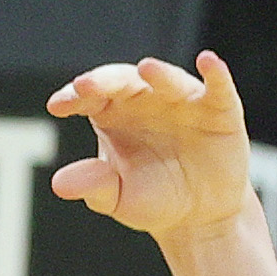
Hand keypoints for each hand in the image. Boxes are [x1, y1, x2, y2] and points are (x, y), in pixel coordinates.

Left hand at [48, 53, 252, 240]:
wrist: (198, 214)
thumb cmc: (152, 198)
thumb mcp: (118, 197)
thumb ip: (92, 186)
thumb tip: (59, 184)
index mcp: (111, 113)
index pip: (88, 97)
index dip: (72, 97)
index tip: (57, 105)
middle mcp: (145, 99)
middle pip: (122, 82)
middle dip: (104, 81)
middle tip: (85, 85)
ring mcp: (182, 100)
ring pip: (168, 81)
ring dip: (159, 74)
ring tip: (146, 68)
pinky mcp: (219, 109)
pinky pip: (217, 87)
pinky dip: (215, 73)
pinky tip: (208, 61)